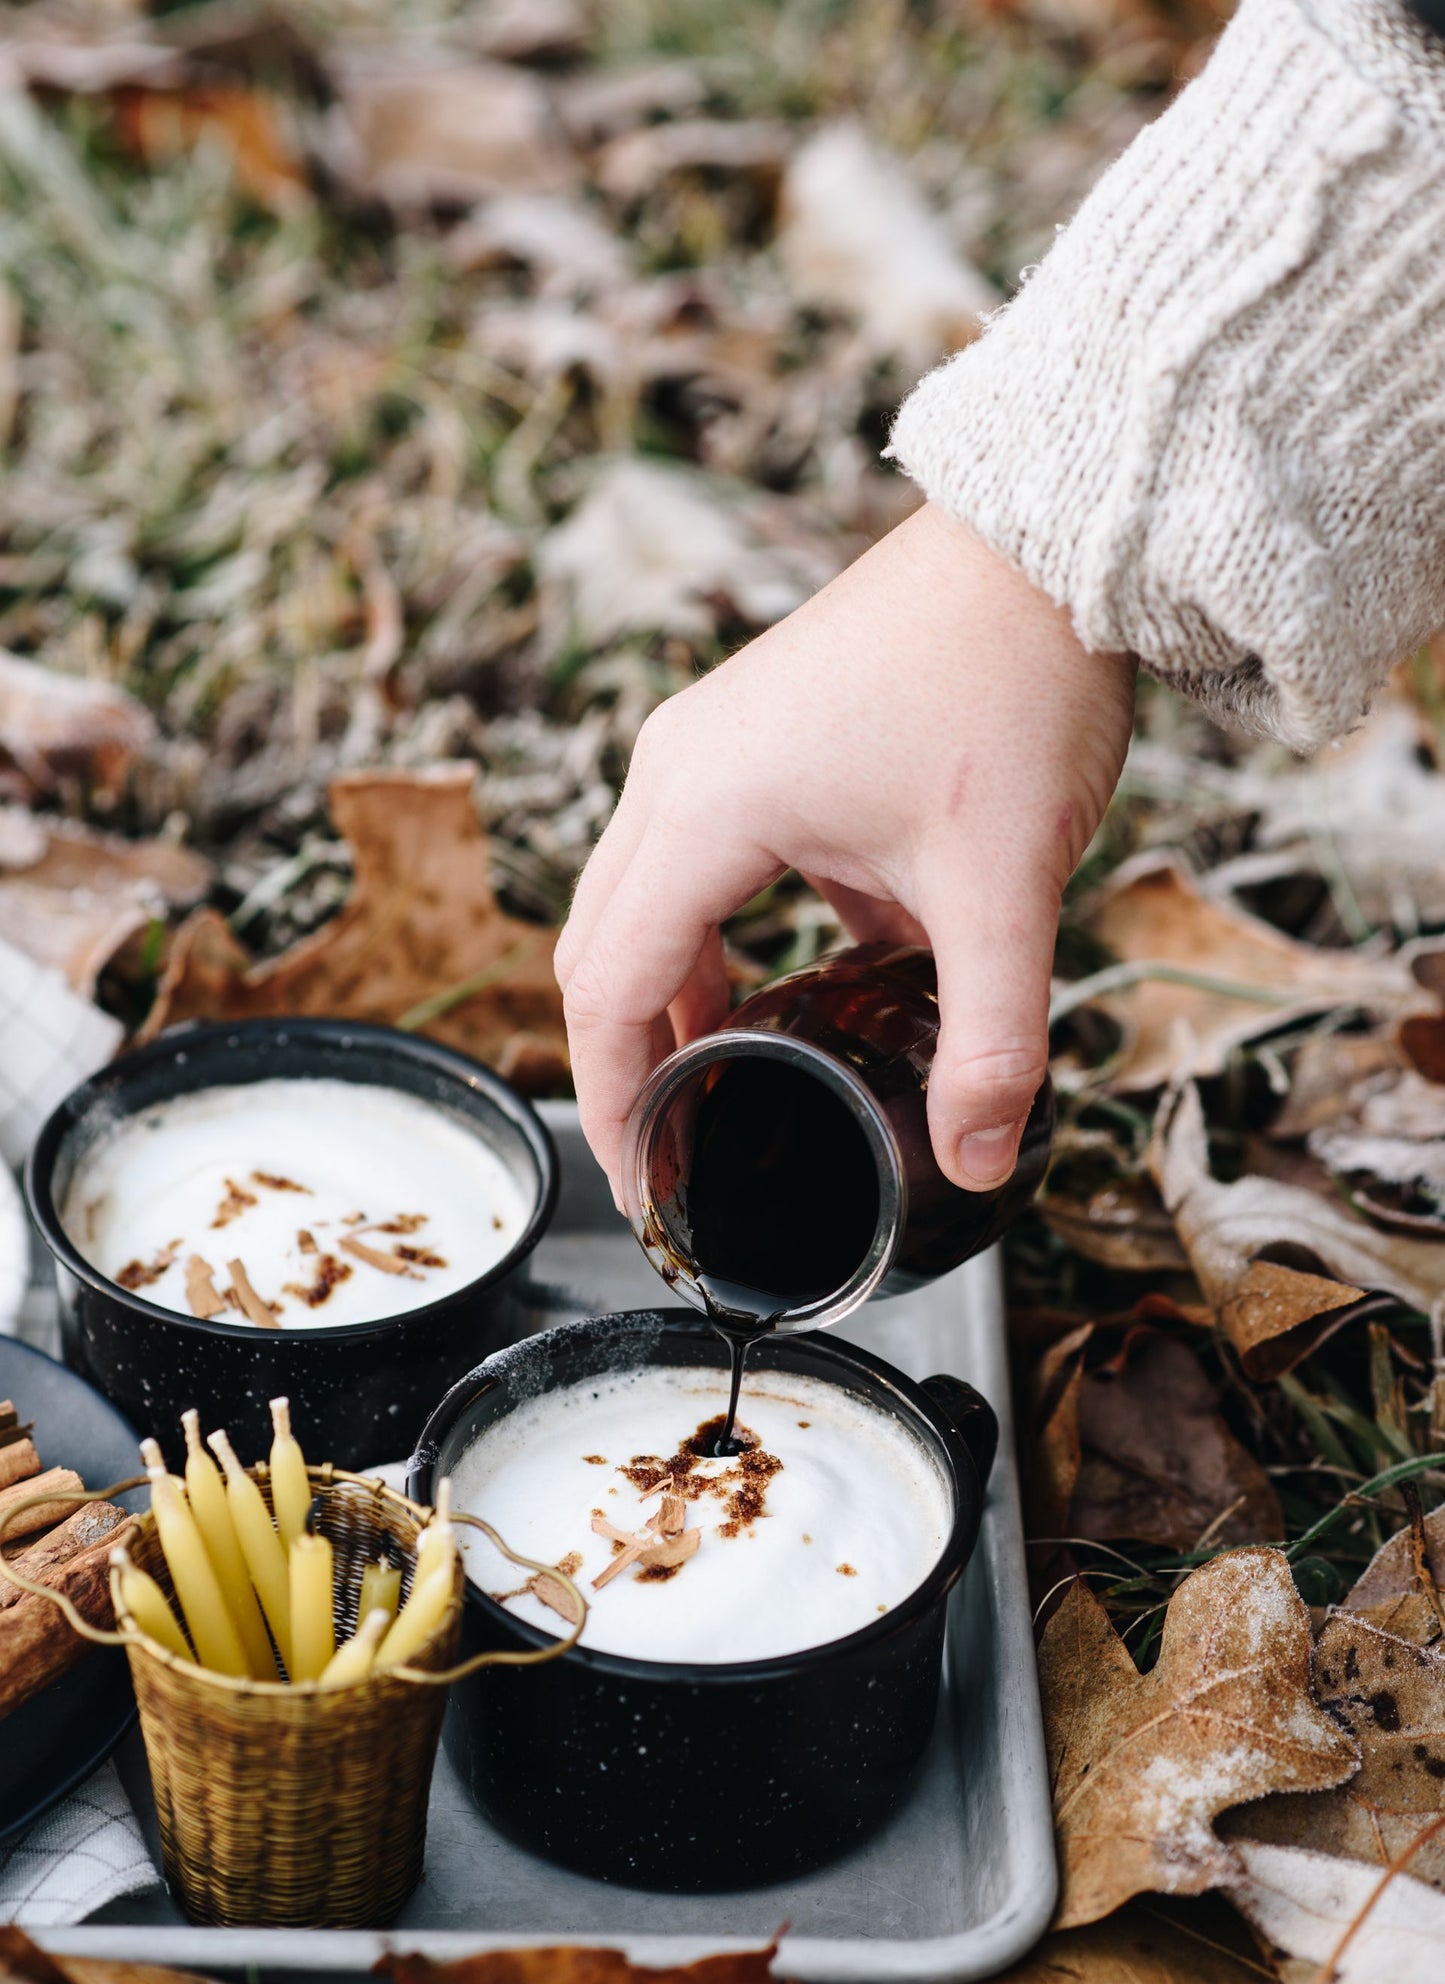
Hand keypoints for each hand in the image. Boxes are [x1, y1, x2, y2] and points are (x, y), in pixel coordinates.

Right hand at [556, 506, 1135, 1198]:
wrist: (1044, 545)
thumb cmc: (1009, 684)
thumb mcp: (1003, 887)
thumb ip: (992, 1038)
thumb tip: (977, 1160)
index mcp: (702, 808)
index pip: (606, 990)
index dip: (615, 1107)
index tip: (643, 1191)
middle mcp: (675, 772)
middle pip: (599, 949)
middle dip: (626, 1065)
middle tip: (672, 1160)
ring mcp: (704, 745)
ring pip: (638, 905)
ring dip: (664, 1001)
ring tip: (715, 1091)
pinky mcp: (746, 735)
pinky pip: (690, 862)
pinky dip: (709, 942)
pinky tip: (777, 991)